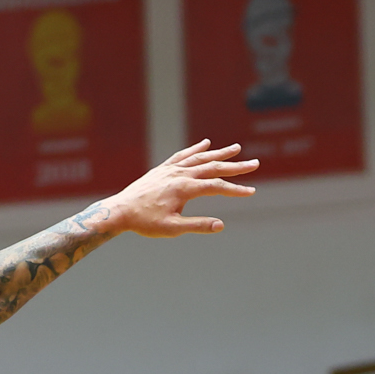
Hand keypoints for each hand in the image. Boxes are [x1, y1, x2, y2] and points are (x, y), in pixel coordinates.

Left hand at [109, 140, 259, 236]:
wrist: (119, 211)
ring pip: (200, 158)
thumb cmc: (144, 222)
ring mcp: (170, 170)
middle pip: (213, 167)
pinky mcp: (163, 169)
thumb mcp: (172, 229)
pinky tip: (206, 144)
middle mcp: (179, 174)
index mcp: (184, 189)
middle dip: (235, 166)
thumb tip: (221, 225)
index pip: (216, 186)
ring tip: (236, 148)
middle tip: (255, 163)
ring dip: (219, 153)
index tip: (251, 191)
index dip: (236, 189)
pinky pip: (182, 155)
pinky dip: (195, 149)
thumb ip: (197, 225)